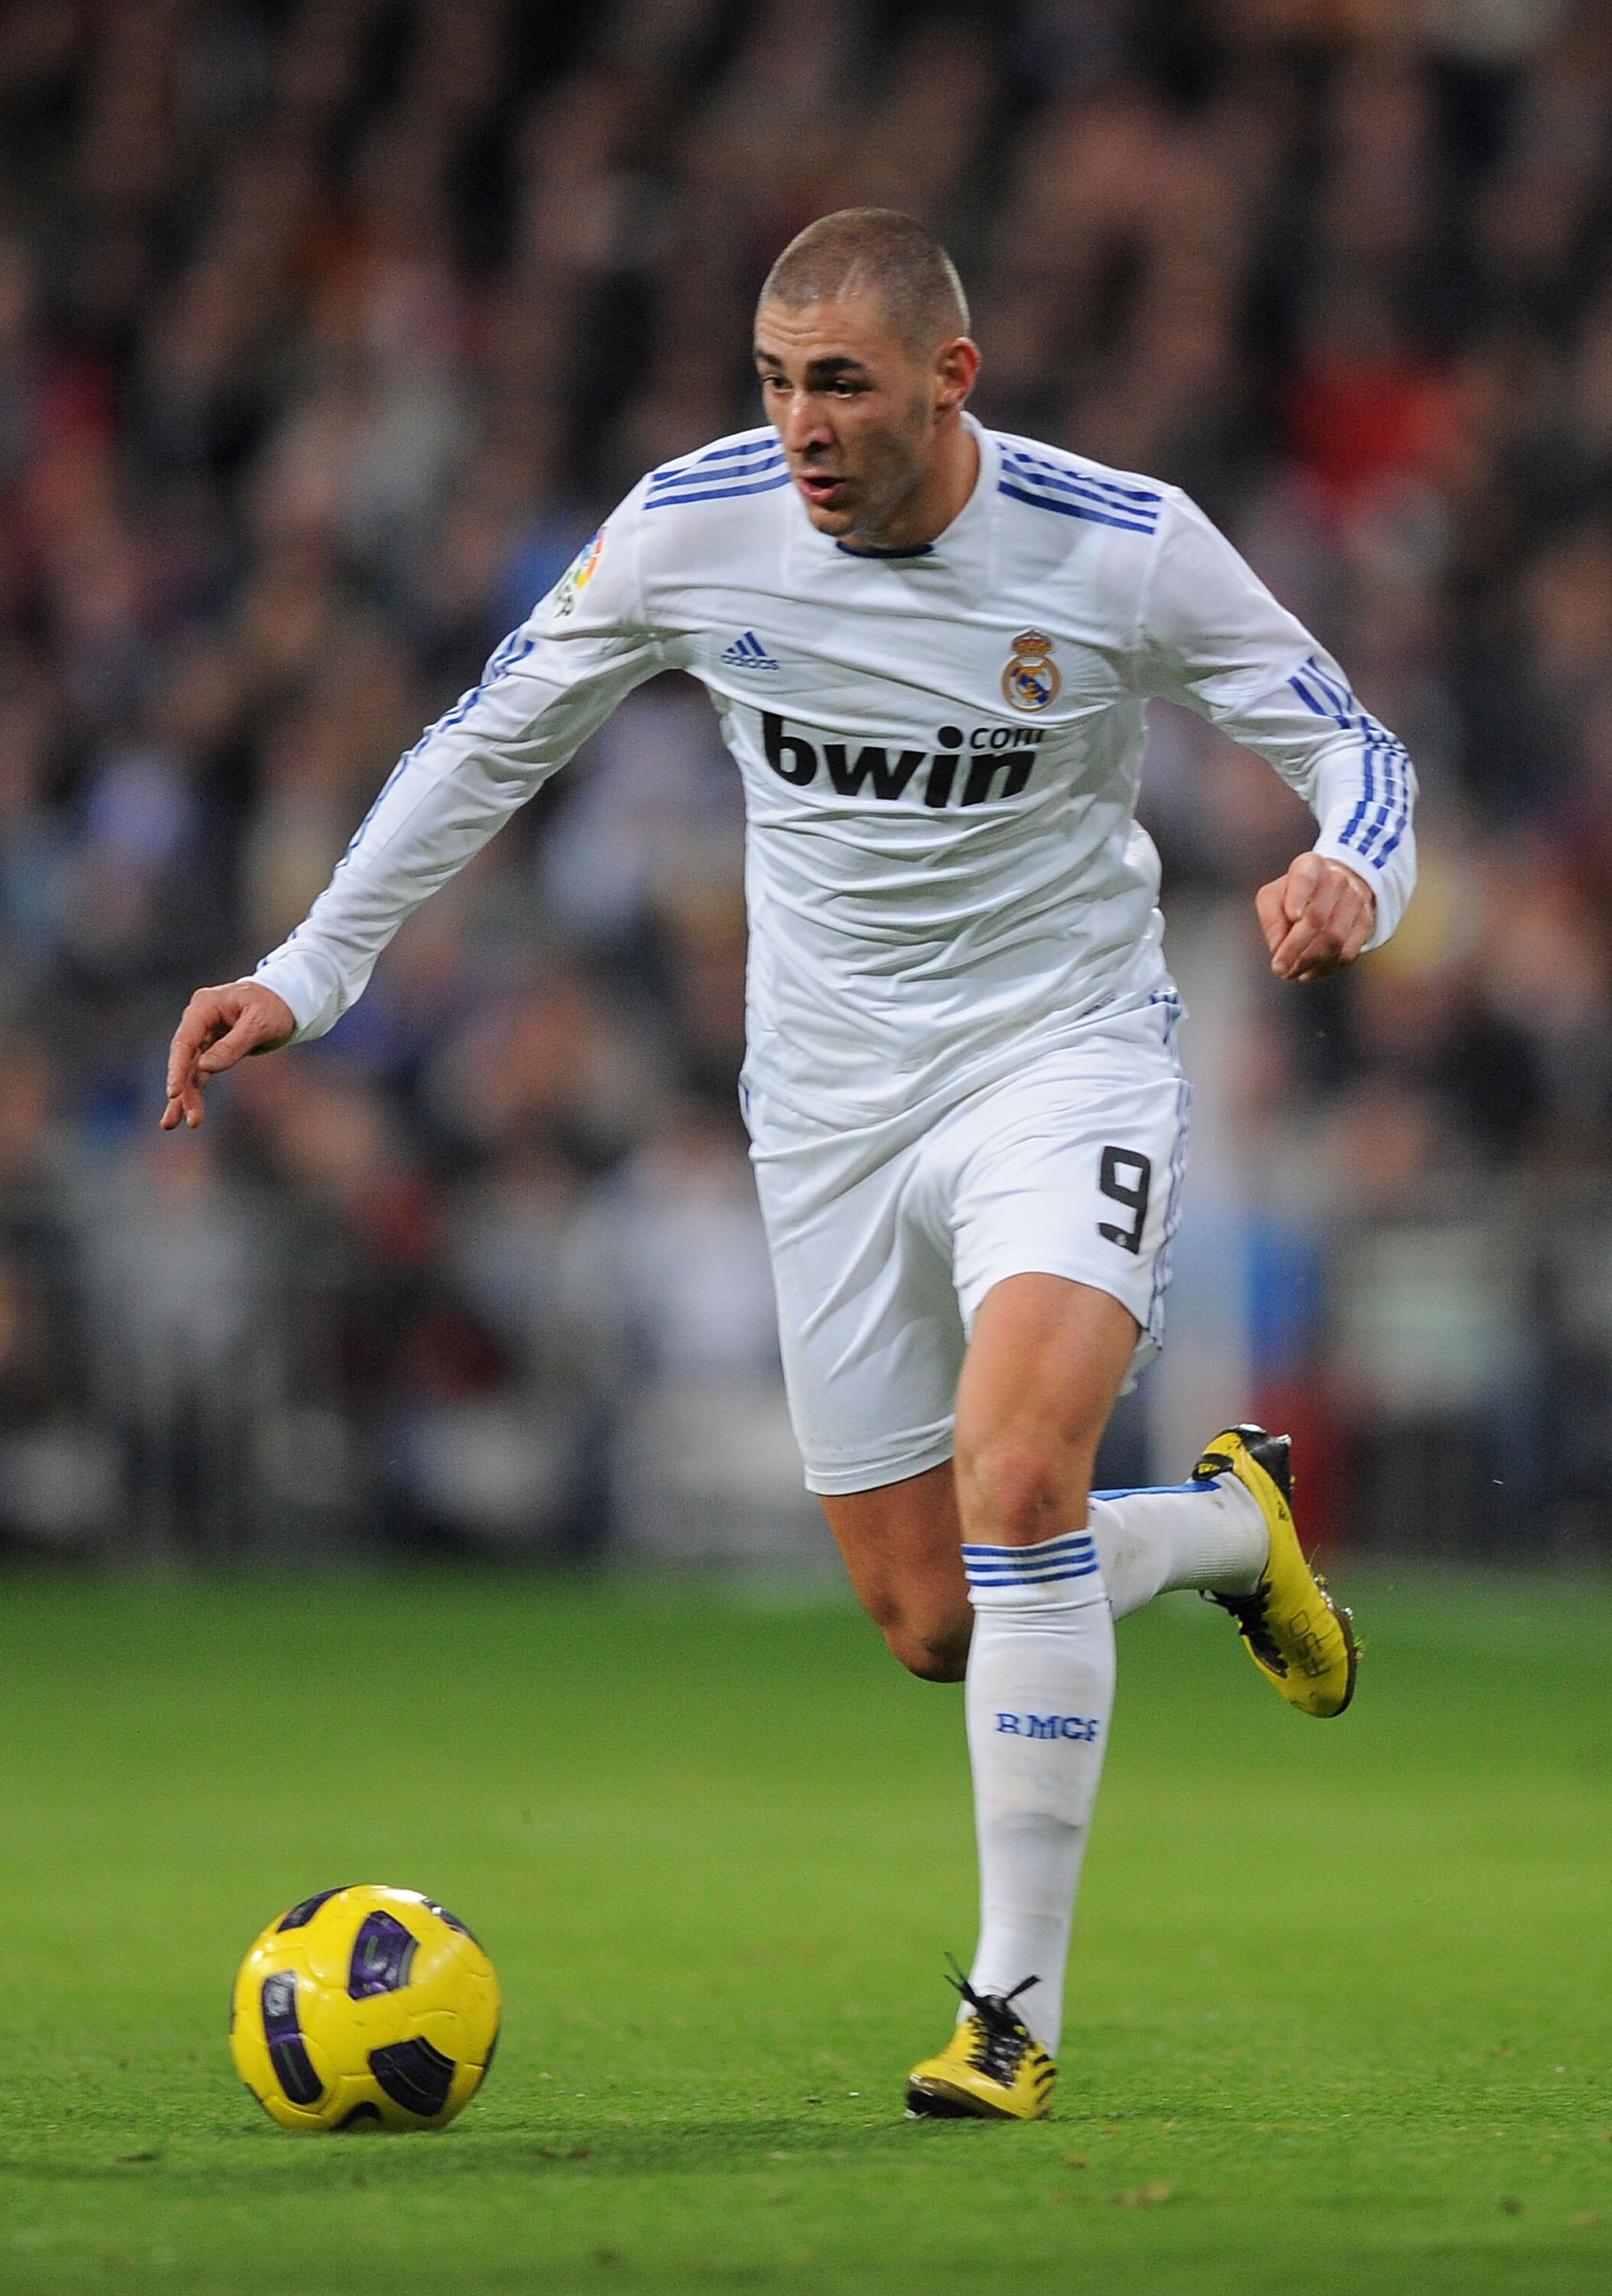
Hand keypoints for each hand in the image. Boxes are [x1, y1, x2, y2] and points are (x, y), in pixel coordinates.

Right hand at [161, 981, 295, 1130]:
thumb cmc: (276, 1006)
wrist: (287, 1001)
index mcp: (205, 1006)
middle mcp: (199, 1019)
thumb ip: (233, 1045)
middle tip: (177, 1120)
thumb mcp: (259, 1024)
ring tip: (176, 1124)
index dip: (177, 1067)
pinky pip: (200, 1072)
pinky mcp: (212, 1048)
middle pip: (184, 1058)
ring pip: (190, 1069)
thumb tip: (205, 1068)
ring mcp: (204, 1034)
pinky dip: (194, 1091)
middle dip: (181, 1090)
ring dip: (185, 1097)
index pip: (185, 1040)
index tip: (173, 1093)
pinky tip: (188, 1114)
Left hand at [1255, 853, 1375, 982]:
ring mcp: (1355, 901)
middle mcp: (1337, 879)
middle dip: (1295, 948)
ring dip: (1309, 962)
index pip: (1304, 878)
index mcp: (1310, 866)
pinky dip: (1326, 968)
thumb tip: (1277, 946)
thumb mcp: (1274, 896)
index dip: (1299, 897)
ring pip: (1334, 939)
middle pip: (1317, 917)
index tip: (1293, 916)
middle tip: (1279, 968)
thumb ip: (1271, 917)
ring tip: (1291, 973)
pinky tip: (1309, 973)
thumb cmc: (1295, 895)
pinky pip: (1347, 952)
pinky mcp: (1366, 923)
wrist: (1336, 887)